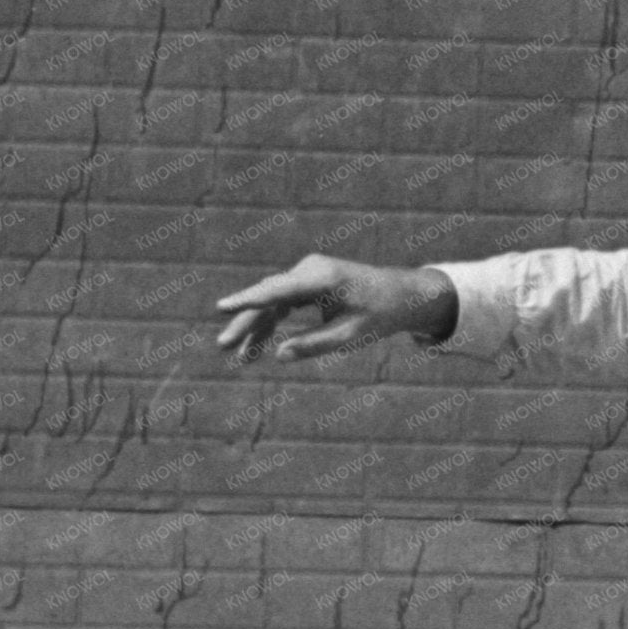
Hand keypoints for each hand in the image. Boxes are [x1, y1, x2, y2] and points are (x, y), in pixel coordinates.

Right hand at [214, 256, 456, 363]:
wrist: (405, 294)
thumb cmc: (383, 313)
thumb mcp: (353, 334)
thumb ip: (316, 345)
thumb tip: (280, 355)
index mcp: (323, 278)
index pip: (277, 290)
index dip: (248, 301)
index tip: (222, 307)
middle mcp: (311, 270)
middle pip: (269, 297)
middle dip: (245, 323)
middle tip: (223, 347)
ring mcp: (308, 274)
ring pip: (272, 302)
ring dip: (256, 329)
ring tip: (239, 358)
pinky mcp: (308, 283)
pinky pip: (282, 303)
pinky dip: (271, 323)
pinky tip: (255, 347)